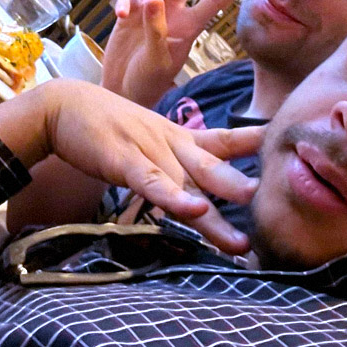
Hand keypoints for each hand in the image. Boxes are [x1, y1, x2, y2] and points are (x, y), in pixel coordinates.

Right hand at [0, 78, 261, 253]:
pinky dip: (174, 198)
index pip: (223, 138)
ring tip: (240, 240)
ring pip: (188, 185)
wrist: (63, 106)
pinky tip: (193, 208)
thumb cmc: (104, 124)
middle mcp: (170, 143)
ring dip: (215, 215)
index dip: (253, 143)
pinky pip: (153, 183)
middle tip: (273, 206)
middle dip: (243, 188)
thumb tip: (192, 177)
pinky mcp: (124, 160)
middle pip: (214, 168)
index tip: (283, 146)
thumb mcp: (145, 135)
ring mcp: (149, 150)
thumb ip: (169, 155)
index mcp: (176, 136)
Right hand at [102, 0, 252, 107]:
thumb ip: (156, 29)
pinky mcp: (131, 15)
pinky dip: (125, 1)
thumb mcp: (158, 60)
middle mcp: (174, 13)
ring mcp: (152, 12)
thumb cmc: (147, 84)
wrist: (122, 95)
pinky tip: (121, 16)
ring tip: (139, 8)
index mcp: (190, 27)